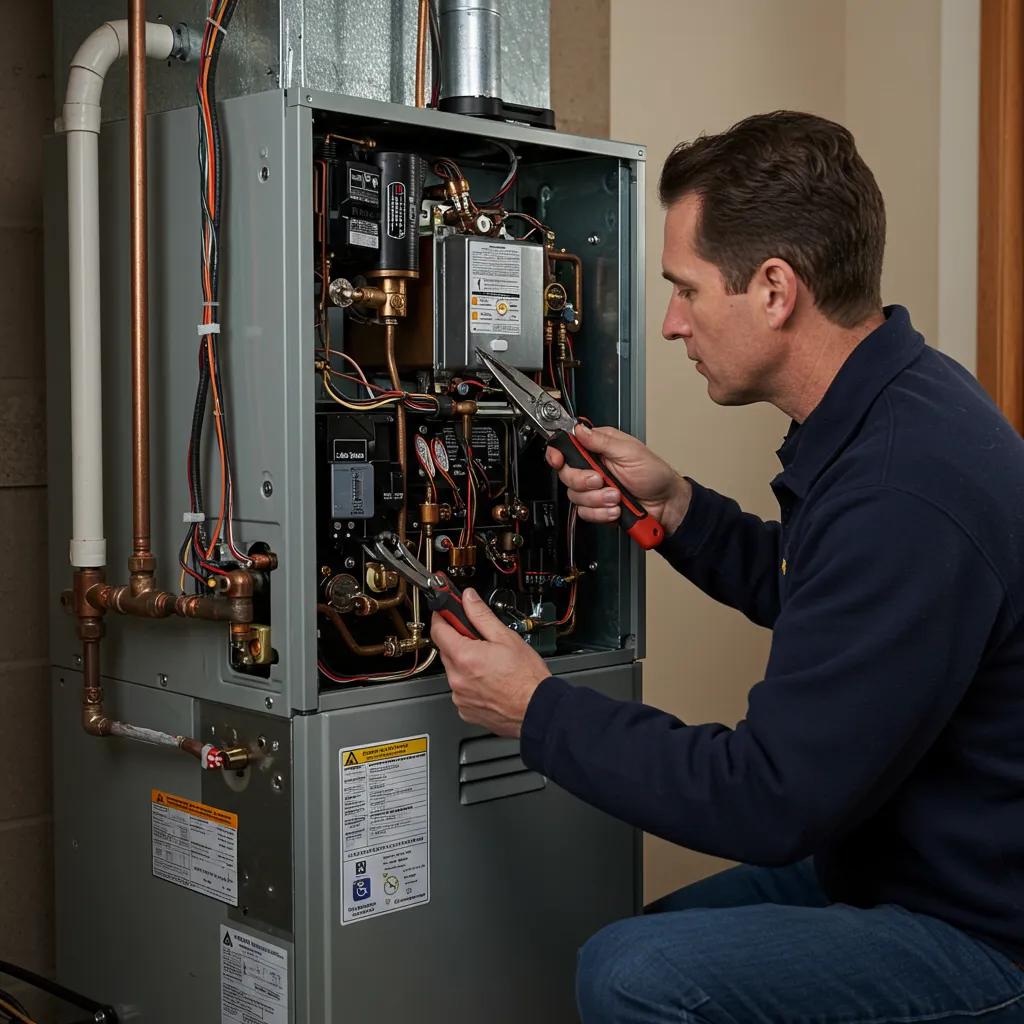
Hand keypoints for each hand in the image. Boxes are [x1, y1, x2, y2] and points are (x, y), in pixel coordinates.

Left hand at [430, 588, 551, 736]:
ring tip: (490, 665)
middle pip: (446, 650)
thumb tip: (468, 598)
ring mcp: (460, 696)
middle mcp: (457, 678)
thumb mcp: (506, 637)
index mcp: (465, 657)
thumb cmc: (526, 677)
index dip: (442, 617)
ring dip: (465, 664)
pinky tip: (488, 681)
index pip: (438, 630)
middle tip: (479, 639)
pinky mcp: (465, 710)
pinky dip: (470, 683)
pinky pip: (461, 690)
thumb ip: (481, 615)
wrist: (538, 709)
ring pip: (454, 671)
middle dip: (458, 641)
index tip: (446, 612)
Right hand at [545, 424, 691, 534]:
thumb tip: (579, 429)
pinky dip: (601, 513)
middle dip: (583, 481)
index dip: (557, 454)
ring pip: (575, 496)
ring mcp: (594, 489)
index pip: (567, 447)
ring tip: (617, 497)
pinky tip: (615, 509)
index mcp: (598, 448)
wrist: (666, 504)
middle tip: (601, 480)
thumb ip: (601, 441)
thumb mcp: (630, 451)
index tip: (558, 460)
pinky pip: (585, 513)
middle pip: (567, 475)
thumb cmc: (654, 474)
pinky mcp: (597, 507)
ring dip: (598, 499)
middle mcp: (593, 467)